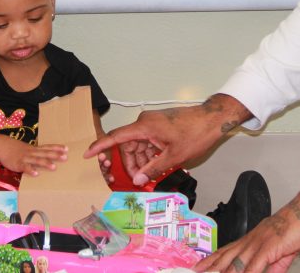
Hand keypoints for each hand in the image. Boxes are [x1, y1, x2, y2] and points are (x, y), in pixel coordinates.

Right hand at [0, 141, 67, 175]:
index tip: (66, 149)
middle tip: (65, 158)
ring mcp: (26, 158)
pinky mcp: (19, 164)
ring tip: (54, 167)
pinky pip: (25, 167)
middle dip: (55, 155)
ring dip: (45, 163)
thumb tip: (51, 157)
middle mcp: (32, 152)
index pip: (48, 147)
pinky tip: (36, 174)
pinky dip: (30, 170)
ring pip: (37, 160)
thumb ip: (38, 153)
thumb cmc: (18, 150)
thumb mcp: (29, 149)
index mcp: (36, 149)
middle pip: (45, 153)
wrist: (3, 147)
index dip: (57, 148)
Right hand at [84, 94, 250, 184]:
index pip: (116, 137)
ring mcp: (153, 123)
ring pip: (138, 145)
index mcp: (144, 127)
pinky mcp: (160, 126)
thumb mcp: (174, 156)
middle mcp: (145, 123)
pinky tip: (157, 166)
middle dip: (131, 164)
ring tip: (150, 176)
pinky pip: (148, 142)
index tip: (86, 154)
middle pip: (127, 146)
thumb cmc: (195, 134)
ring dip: (142, 161)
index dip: (100, 146)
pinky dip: (150, 154)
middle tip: (138, 181)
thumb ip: (153, 169)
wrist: (213, 119)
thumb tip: (137, 180)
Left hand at [196, 179, 299, 271]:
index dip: (212, 261)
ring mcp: (259, 242)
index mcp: (254, 239)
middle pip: (225, 257)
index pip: (227, 251)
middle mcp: (252, 240)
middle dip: (209, 268)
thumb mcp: (284, 251)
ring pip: (235, 263)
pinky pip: (254, 265)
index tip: (199, 268)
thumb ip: (274, 266)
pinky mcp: (270, 246)